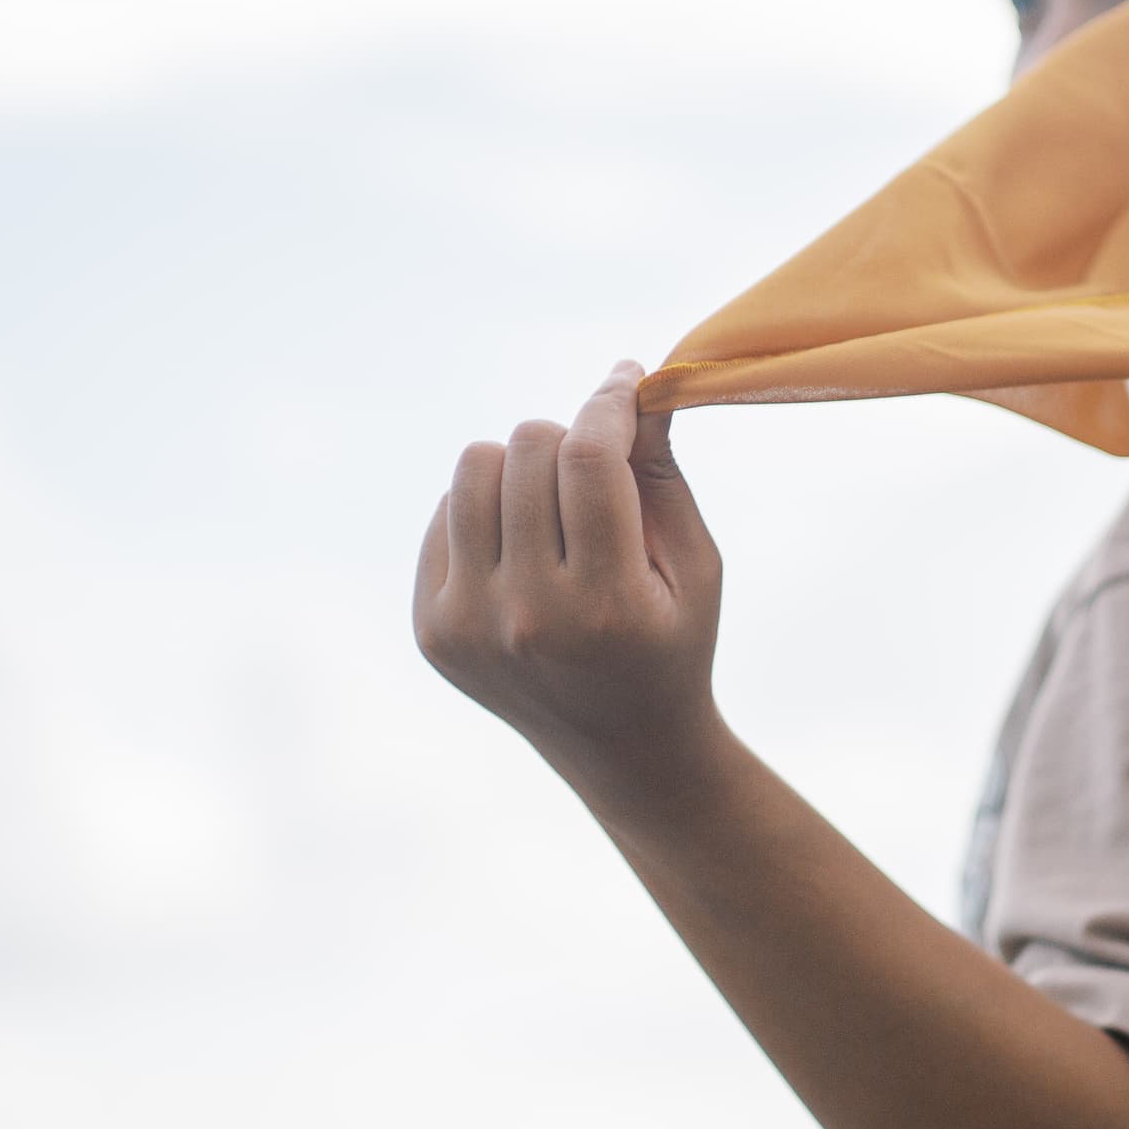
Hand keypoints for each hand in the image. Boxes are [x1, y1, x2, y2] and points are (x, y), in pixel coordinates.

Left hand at [414, 361, 727, 801]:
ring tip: (554, 509)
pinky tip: (522, 553)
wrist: (622, 749)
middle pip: (529, 448)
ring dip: (521, 468)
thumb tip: (633, 382)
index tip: (624, 380)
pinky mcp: (432, 630)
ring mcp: (469, 626)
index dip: (608, 402)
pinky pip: (445, 513)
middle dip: (571, 440)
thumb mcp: (695, 565)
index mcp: (606, 604)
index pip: (589, 457)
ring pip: (475, 468)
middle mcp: (528, 616)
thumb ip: (662, 473)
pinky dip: (486, 512)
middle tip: (596, 476)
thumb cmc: (671, 640)